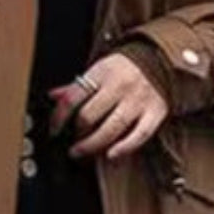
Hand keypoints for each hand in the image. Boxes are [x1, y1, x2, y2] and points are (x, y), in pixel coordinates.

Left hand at [48, 53, 168, 161]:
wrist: (160, 59)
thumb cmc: (124, 68)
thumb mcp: (99, 70)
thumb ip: (76, 86)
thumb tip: (53, 96)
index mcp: (101, 73)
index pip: (72, 98)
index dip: (58, 117)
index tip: (54, 130)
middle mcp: (119, 86)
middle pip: (89, 116)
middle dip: (77, 133)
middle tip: (72, 143)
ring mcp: (138, 100)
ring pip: (111, 128)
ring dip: (93, 145)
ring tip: (82, 152)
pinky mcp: (155, 112)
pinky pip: (139, 135)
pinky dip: (124, 147)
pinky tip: (111, 155)